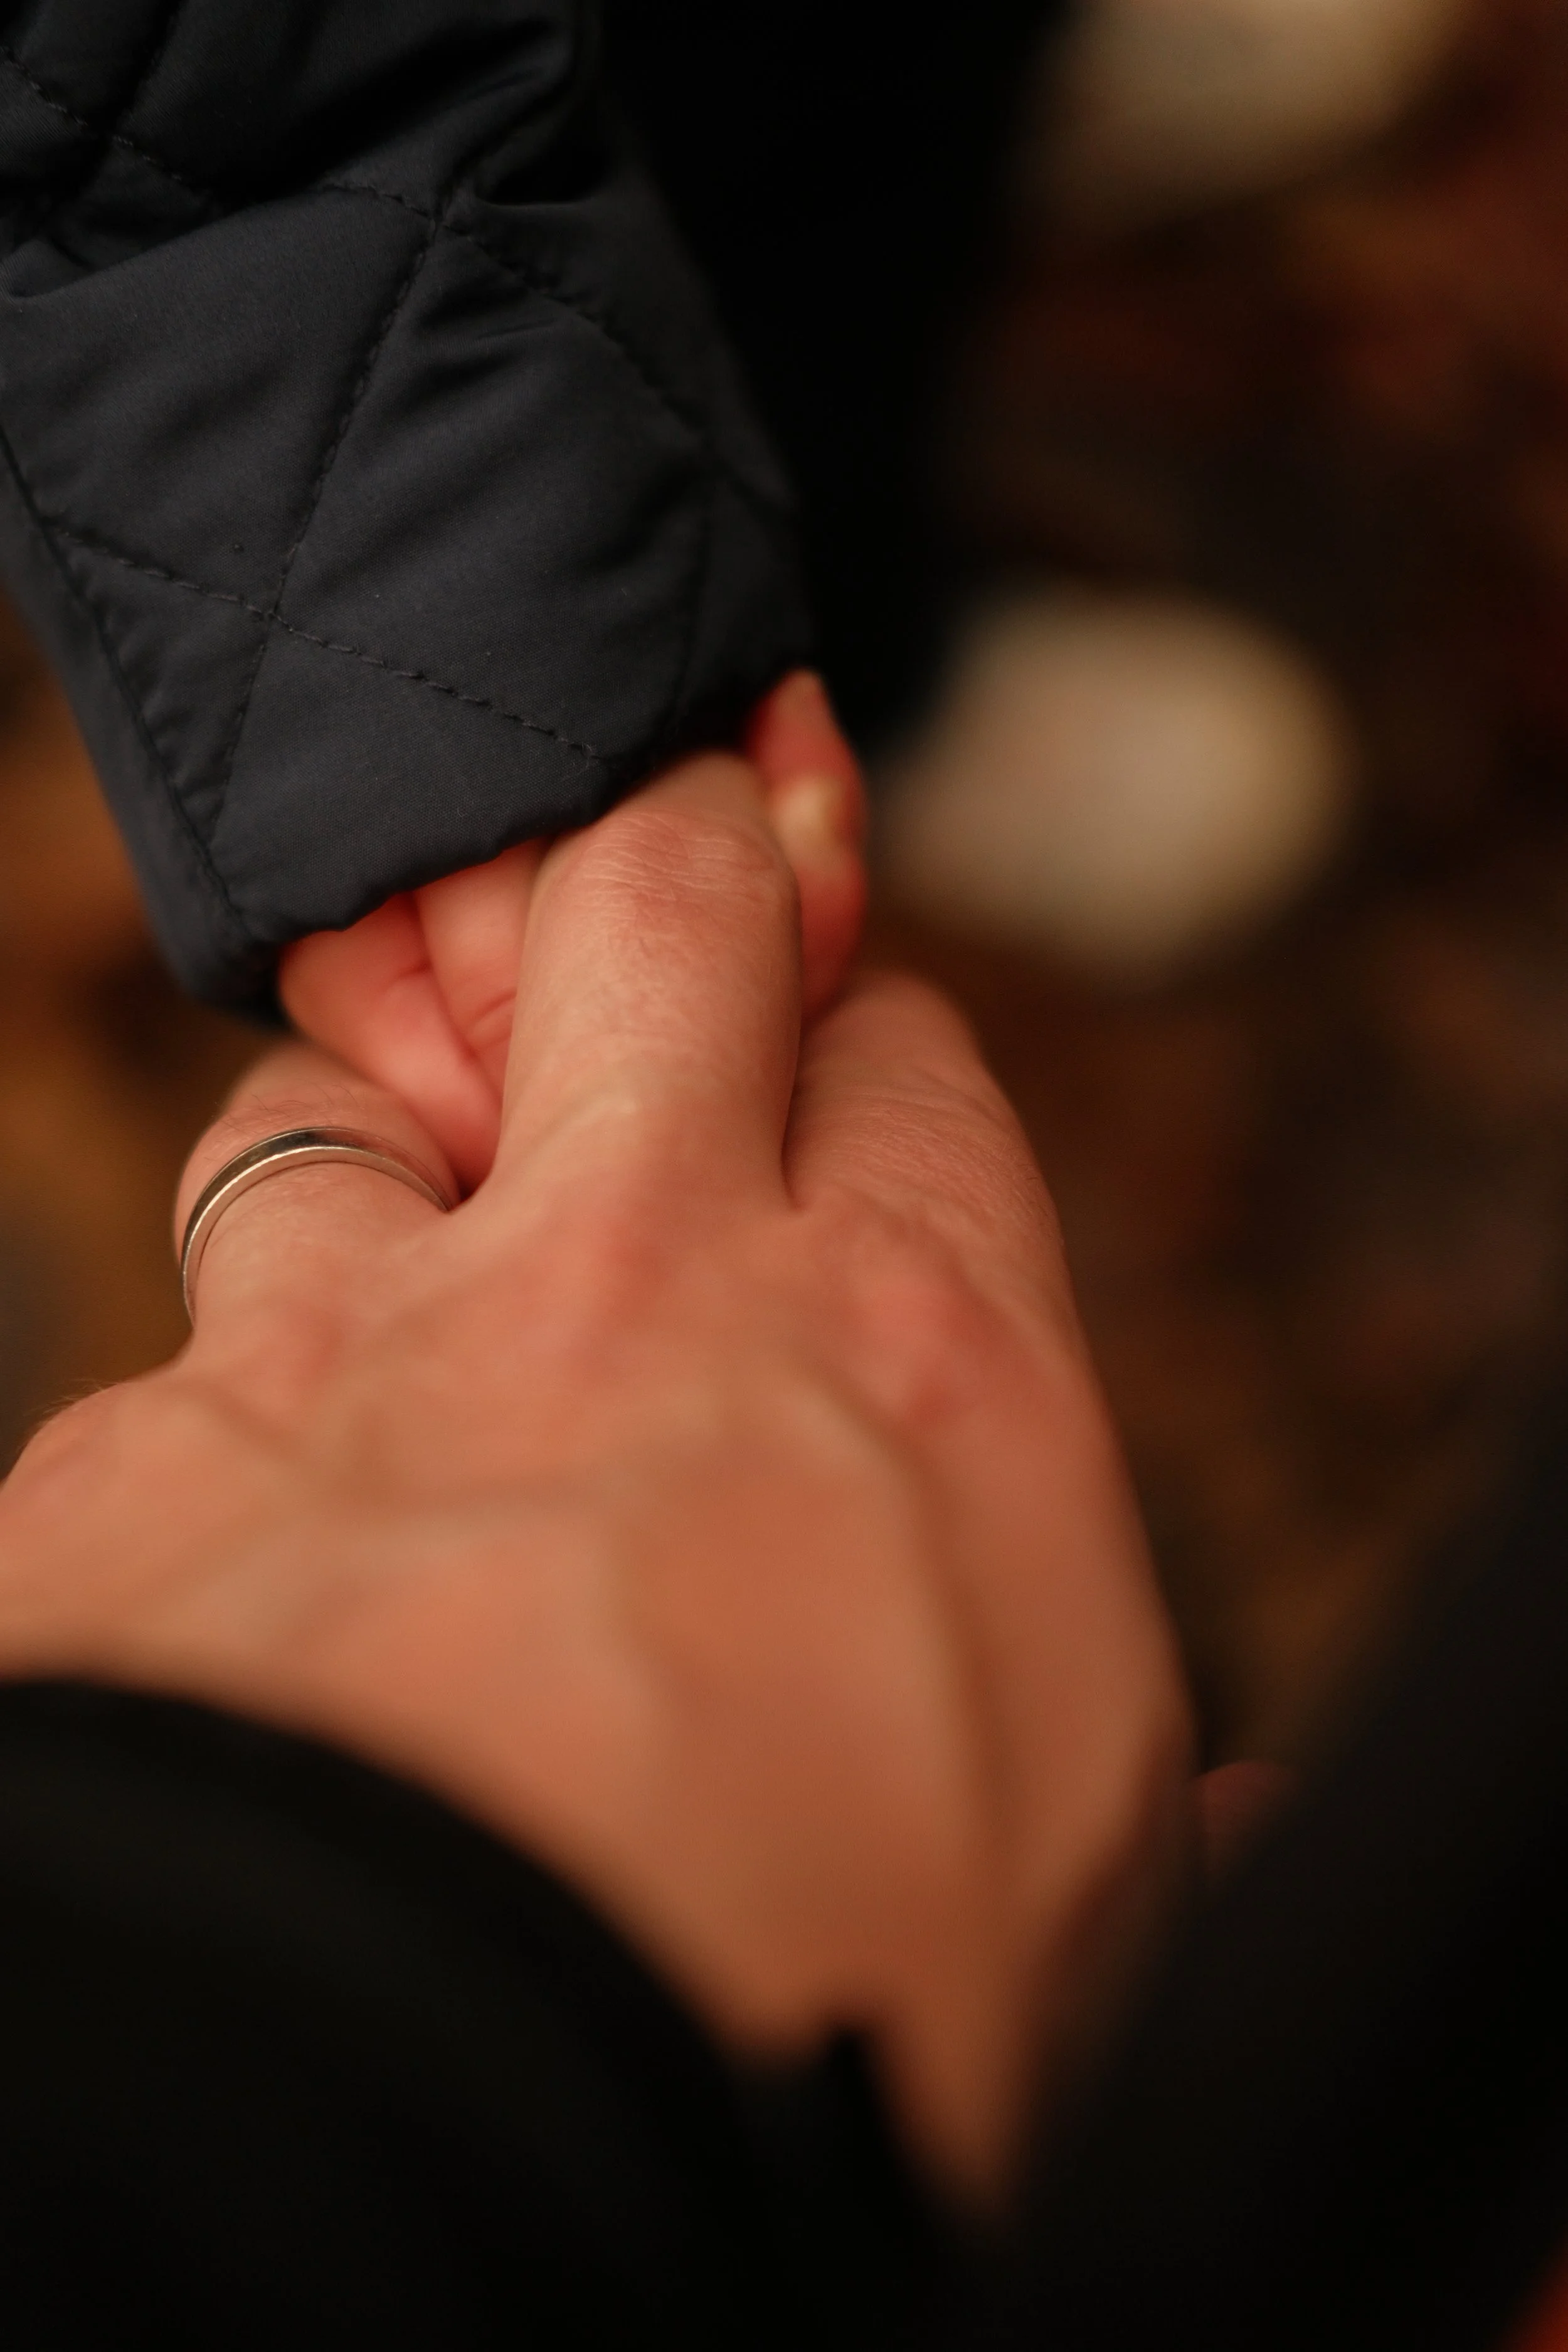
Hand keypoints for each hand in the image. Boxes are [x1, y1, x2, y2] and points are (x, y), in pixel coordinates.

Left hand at [0, 750, 1189, 2195]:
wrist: (418, 2168)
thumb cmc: (807, 2056)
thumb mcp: (1082, 1917)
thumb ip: (1137, 1792)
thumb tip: (1217, 1804)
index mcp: (906, 1369)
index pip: (906, 1073)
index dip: (869, 1080)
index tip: (841, 1130)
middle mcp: (624, 1298)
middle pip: (651, 912)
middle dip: (662, 883)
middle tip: (646, 938)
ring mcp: (345, 1361)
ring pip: (328, 1119)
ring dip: (365, 1181)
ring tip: (381, 1306)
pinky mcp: (119, 1482)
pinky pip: (143, 1395)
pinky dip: (194, 1472)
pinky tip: (225, 1608)